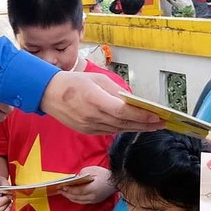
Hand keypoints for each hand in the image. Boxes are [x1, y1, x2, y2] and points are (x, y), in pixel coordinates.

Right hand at [40, 72, 162, 135]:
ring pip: (119, 129)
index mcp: (95, 100)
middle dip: (145, 124)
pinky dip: (123, 129)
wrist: (48, 94)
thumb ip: (116, 91)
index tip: (156, 116)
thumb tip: (132, 100)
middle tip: (162, 123)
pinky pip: (109, 131)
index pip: (123, 112)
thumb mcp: (97, 80)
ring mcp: (89, 126)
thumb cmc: (72, 83)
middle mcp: (92, 116)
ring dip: (137, 128)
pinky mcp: (87, 131)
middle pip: (124, 123)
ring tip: (152, 126)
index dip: (141, 115)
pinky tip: (134, 126)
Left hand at [62, 166, 114, 204]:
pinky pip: (83, 201)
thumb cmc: (104, 174)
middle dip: (68, 194)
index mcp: (93, 188)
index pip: (78, 191)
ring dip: (71, 197)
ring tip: (64, 193)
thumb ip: (82, 173)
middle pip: (77, 197)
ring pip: (79, 201)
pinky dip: (76, 199)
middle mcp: (93, 196)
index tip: (62, 187)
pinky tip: (72, 196)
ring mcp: (94, 200)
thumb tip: (75, 178)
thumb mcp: (93, 170)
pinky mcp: (95, 201)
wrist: (116, 181)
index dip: (69, 189)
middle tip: (60, 190)